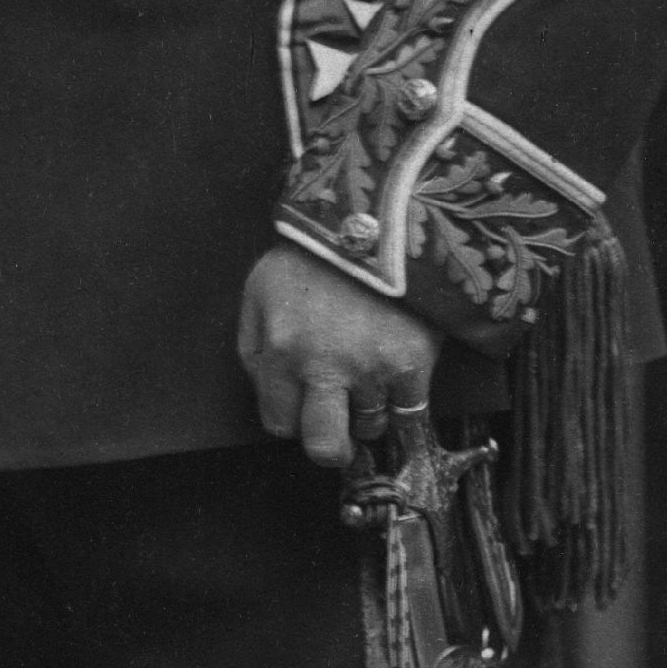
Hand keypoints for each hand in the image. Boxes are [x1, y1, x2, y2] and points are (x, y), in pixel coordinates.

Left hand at [238, 245, 440, 471]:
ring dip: (367, 410)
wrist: (377, 219)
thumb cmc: (313, 255)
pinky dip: (402, 399)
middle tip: (337, 430)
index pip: (279, 423)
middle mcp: (325, 368)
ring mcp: (372, 369)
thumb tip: (266, 393)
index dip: (291, 417)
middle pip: (324, 447)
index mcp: (281, 352)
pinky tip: (395, 371)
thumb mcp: (259, 292)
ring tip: (368, 374)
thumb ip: (253, 349)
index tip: (302, 403)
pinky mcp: (412, 363)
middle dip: (329, 447)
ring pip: (370, 426)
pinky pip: (409, 410)